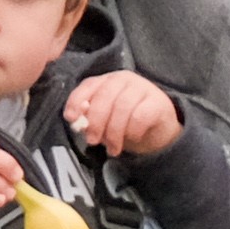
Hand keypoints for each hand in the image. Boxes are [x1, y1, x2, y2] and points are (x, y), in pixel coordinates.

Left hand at [59, 69, 183, 161]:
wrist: (158, 130)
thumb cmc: (126, 123)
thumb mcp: (104, 121)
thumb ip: (89, 118)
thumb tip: (76, 120)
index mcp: (107, 81)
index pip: (88, 85)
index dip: (76, 101)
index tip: (71, 119)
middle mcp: (124, 79)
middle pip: (104, 96)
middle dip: (95, 122)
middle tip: (92, 141)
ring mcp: (143, 87)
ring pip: (122, 107)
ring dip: (114, 133)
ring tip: (113, 149)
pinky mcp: (158, 101)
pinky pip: (140, 117)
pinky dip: (132, 132)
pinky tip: (133, 138)